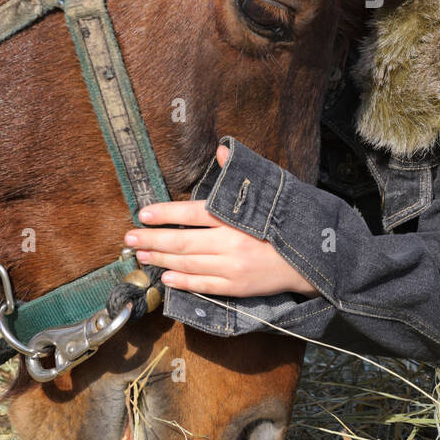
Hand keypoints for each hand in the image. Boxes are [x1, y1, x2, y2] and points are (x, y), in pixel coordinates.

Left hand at [123, 144, 320, 297]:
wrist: (311, 257)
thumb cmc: (285, 221)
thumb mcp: (269, 192)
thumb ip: (240, 175)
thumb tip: (221, 152)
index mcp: (235, 218)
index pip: (191, 213)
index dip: (164, 214)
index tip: (142, 214)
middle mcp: (230, 243)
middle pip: (181, 242)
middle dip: (151, 240)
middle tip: (128, 239)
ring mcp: (232, 267)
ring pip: (187, 264)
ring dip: (160, 260)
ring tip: (141, 256)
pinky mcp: (237, 287)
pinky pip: (203, 285)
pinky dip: (182, 281)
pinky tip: (166, 277)